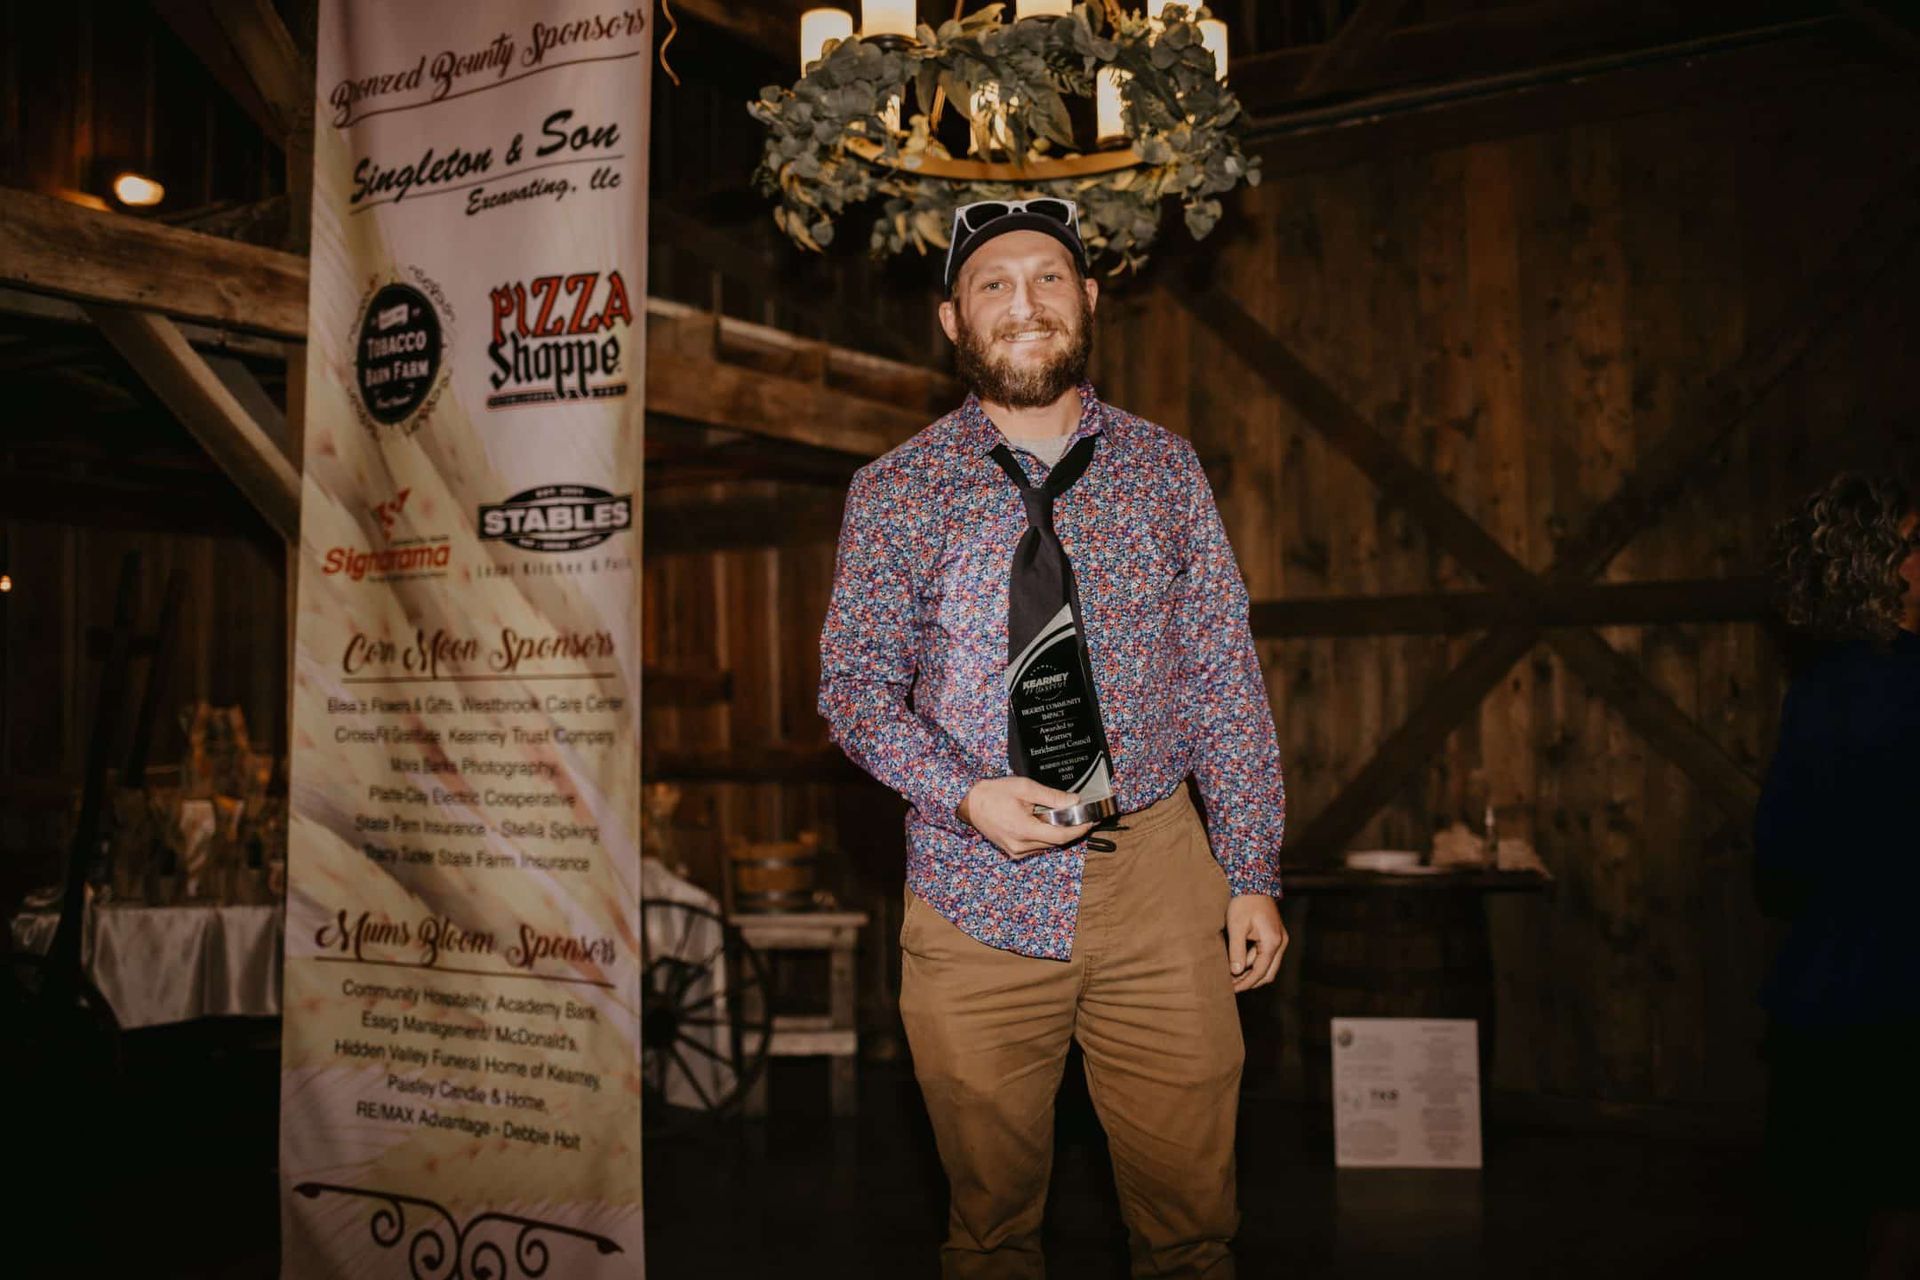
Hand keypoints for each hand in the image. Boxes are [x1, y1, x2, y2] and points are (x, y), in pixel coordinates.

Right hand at [957, 777, 1094, 858]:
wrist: (970, 803)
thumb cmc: (994, 793)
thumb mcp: (1025, 788)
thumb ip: (1051, 797)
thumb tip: (1074, 802)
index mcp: (1024, 830)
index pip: (1061, 836)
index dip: (1079, 829)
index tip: (1091, 820)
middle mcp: (1021, 846)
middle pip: (1056, 842)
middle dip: (1071, 829)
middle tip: (1081, 815)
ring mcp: (1016, 851)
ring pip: (1047, 845)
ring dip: (1057, 833)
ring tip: (1062, 816)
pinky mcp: (1013, 852)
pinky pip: (1036, 846)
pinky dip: (1045, 836)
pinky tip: (1044, 822)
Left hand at [1226, 894, 1286, 992]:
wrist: (1253, 882)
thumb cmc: (1244, 902)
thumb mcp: (1236, 926)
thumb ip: (1237, 951)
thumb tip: (1236, 973)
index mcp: (1273, 941)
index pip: (1260, 972)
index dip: (1245, 983)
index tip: (1231, 989)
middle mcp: (1281, 942)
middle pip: (1268, 973)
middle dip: (1250, 982)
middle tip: (1231, 986)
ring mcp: (1280, 939)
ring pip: (1267, 965)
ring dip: (1251, 972)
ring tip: (1231, 975)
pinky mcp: (1274, 936)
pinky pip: (1266, 956)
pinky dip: (1253, 962)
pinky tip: (1238, 963)